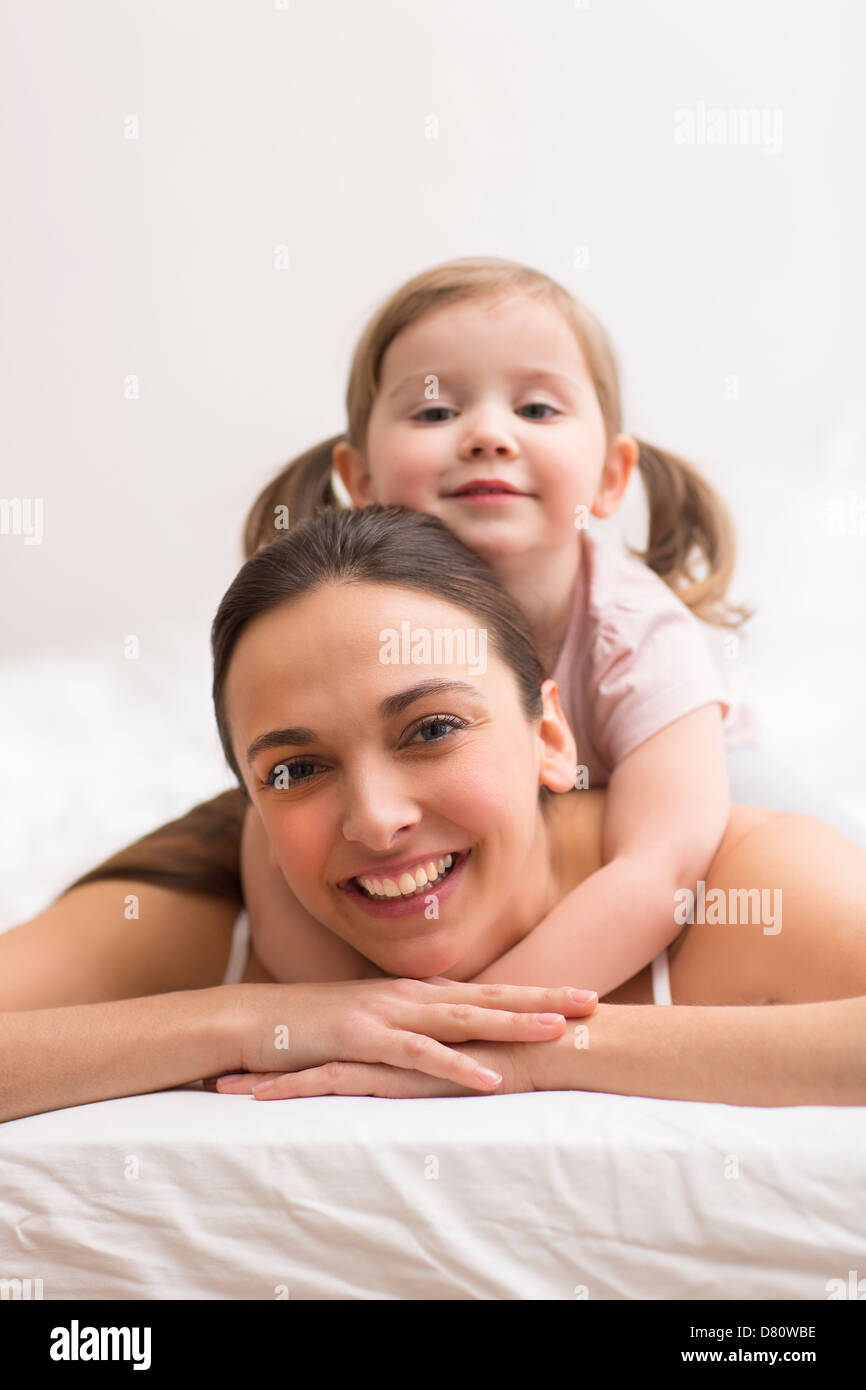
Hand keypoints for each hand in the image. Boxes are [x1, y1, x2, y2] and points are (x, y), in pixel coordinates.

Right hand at [216, 976, 596, 1093]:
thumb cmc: (318, 1027)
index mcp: (418, 992)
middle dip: (542, 997)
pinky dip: (457, 1066)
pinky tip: (489, 1078)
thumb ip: (413, 1026)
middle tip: (593, 1002)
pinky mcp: (366, 1037)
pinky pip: (420, 1054)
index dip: (536, 990)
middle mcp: (412, 995)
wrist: (259, 1021)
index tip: (582, 994)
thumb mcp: (374, 1023)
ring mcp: (390, 1013)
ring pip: (463, 1017)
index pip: (488, 989)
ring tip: (558, 1030)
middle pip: (489, 995)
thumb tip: (451, 1037)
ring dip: (512, 1023)